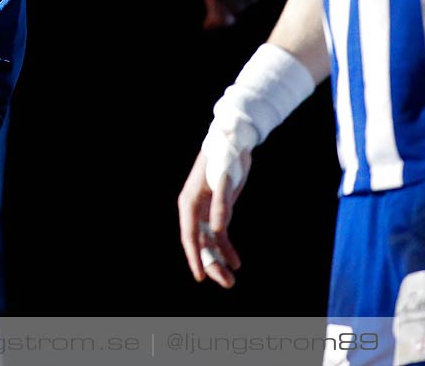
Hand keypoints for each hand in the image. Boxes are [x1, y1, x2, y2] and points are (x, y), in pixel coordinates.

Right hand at [177, 145, 245, 286]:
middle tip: (226, 283)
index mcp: (189, 202)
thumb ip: (221, 205)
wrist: (234, 141)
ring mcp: (205, 210)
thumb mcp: (223, 179)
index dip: (195, 257)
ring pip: (209, 242)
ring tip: (231, 280)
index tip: (200, 276)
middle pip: (200, 243)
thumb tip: (218, 231)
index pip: (190, 235)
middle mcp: (194, 208)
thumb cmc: (225, 157)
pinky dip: (227, 249)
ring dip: (219, 260)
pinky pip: (219, 235)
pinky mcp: (217, 209)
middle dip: (211, 264)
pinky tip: (236, 262)